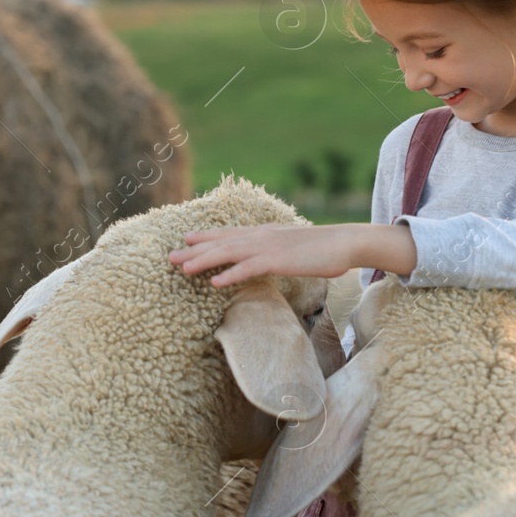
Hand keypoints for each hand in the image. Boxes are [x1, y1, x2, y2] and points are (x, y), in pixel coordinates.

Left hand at [167, 224, 360, 286]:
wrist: (344, 242)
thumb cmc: (320, 248)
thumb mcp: (290, 245)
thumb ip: (273, 250)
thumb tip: (262, 258)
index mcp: (262, 233)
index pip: (227, 234)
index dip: (204, 237)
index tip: (184, 240)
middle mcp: (260, 236)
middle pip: (220, 243)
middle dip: (194, 251)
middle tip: (170, 258)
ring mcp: (268, 247)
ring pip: (228, 253)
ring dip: (203, 261)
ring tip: (183, 269)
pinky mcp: (278, 260)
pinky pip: (249, 268)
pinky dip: (230, 275)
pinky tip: (215, 283)